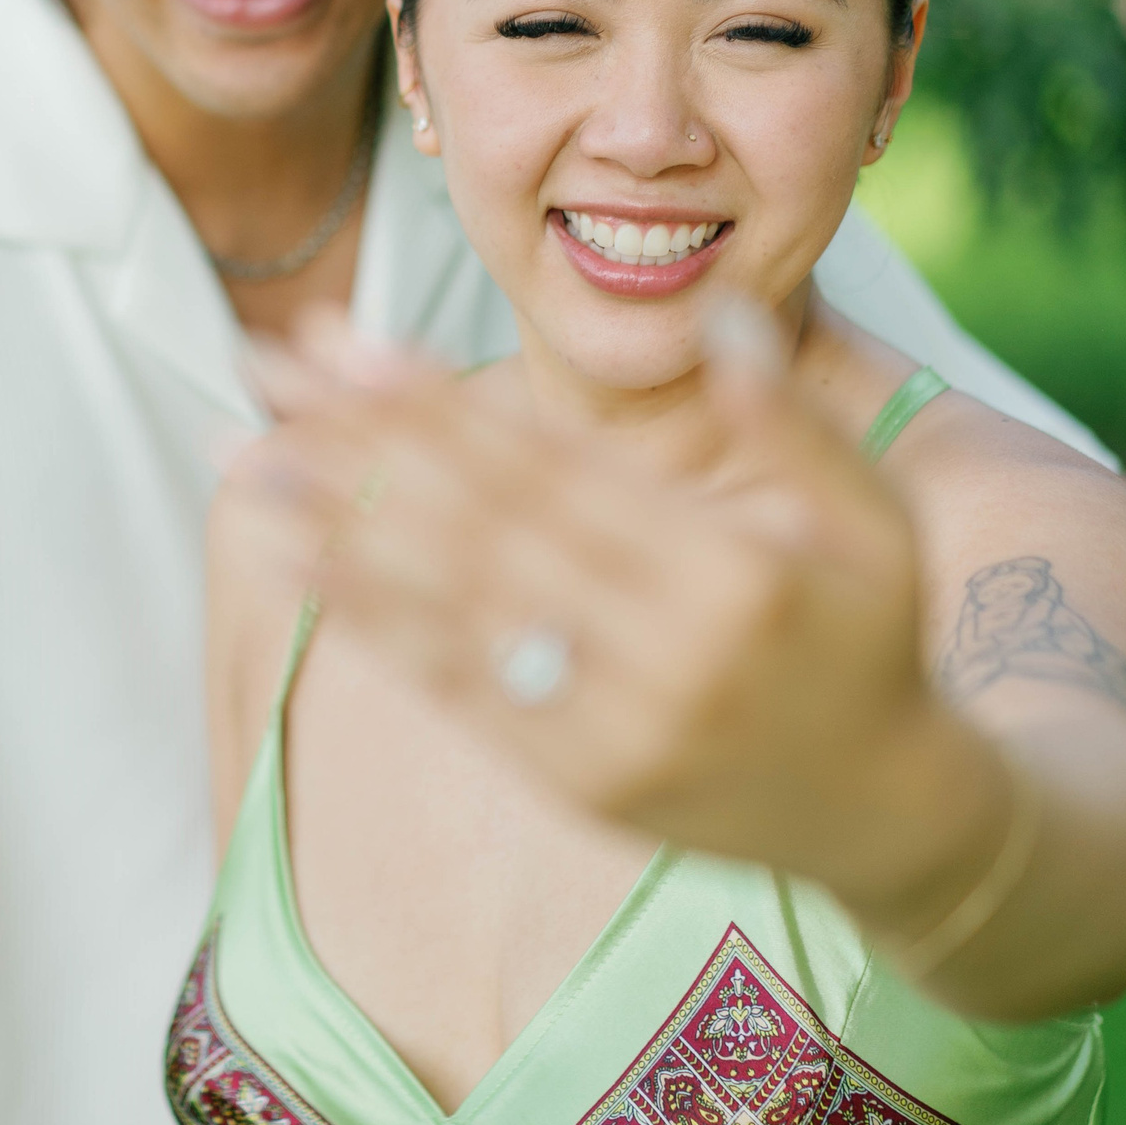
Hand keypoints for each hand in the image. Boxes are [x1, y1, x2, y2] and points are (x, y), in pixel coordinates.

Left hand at [230, 306, 966, 902]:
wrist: (884, 814)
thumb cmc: (869, 637)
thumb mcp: (877, 519)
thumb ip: (797, 417)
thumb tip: (724, 310)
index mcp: (727, 572)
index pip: (548, 469)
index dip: (435, 402)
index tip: (344, 341)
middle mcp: (655, 653)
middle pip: (474, 526)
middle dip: (357, 440)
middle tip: (261, 364)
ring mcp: (604, 726)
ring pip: (445, 608)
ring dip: (333, 529)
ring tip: (241, 460)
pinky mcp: (568, 778)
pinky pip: (452, 687)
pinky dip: (368, 622)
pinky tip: (297, 567)